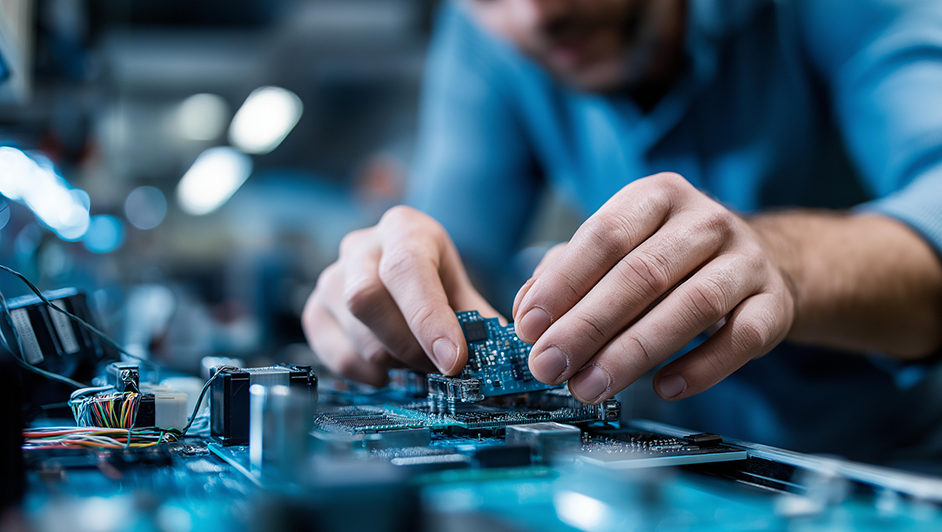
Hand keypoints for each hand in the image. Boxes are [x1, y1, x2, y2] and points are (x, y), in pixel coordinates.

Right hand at [302, 206, 501, 385]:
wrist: (405, 268)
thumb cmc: (436, 279)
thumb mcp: (463, 288)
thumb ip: (478, 321)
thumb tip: (502, 360)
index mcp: (403, 229)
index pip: (406, 268)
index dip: (429, 318)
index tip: (453, 359)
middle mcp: (360, 247)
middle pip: (366, 298)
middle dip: (409, 345)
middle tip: (439, 366)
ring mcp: (332, 278)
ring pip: (353, 330)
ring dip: (393, 360)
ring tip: (420, 364)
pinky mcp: (316, 310)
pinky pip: (333, 352)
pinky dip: (365, 372)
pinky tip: (388, 370)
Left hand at [513, 173, 795, 403]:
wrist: (755, 261)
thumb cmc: (667, 258)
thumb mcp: (616, 249)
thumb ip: (565, 273)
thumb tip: (526, 313)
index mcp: (656, 196)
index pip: (604, 235)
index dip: (563, 283)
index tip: (530, 327)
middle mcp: (705, 221)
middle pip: (642, 274)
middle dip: (588, 326)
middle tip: (551, 367)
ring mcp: (746, 260)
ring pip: (691, 307)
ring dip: (634, 352)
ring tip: (592, 387)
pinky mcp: (775, 303)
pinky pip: (740, 339)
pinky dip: (701, 368)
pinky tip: (664, 388)